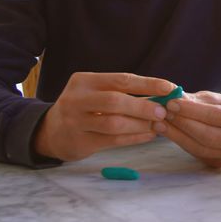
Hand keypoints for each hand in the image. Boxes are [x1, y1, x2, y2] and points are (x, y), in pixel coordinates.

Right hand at [34, 72, 173, 160]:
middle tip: (163, 111)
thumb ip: (121, 92)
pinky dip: (134, 138)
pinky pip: (113, 140)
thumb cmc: (83, 108)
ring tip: (158, 125)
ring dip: (140, 124)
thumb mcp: (95, 93)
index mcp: (84, 81)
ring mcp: (76, 121)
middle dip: (143, 106)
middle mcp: (77, 99)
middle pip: (115, 100)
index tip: (170, 88)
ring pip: (114, 123)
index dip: (148, 84)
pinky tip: (148, 136)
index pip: (121, 79)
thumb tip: (161, 94)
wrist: (50, 132)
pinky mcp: (80, 142)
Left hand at [161, 91, 220, 167]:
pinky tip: (167, 132)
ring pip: (200, 148)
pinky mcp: (218, 163)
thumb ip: (196, 99)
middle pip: (208, 136)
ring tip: (160, 122)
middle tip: (163, 112)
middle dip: (183, 124)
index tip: (171, 103)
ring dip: (177, 134)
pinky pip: (196, 154)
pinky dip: (180, 142)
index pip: (215, 116)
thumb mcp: (214, 99)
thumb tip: (174, 97)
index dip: (191, 110)